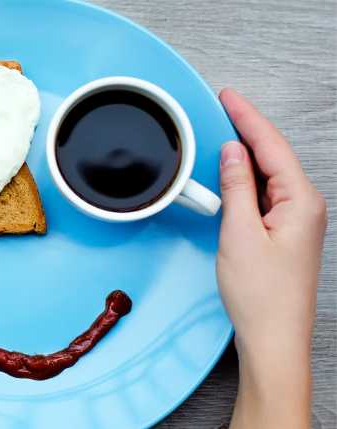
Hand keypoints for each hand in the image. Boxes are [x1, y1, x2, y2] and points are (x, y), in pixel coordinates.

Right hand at [216, 89, 325, 427]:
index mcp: (300, 202)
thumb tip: (231, 154)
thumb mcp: (239, 233)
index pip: (271, 146)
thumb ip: (236, 187)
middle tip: (223, 107)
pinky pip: (263, 194)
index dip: (247, 117)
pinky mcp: (283, 234)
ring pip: (268, 175)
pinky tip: (231, 176)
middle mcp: (304, 208)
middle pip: (274, 156)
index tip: (229, 97)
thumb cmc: (262, 295)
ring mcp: (295, 221)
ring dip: (245, 155)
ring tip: (223, 135)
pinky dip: (245, 181)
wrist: (273, 337)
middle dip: (248, 130)